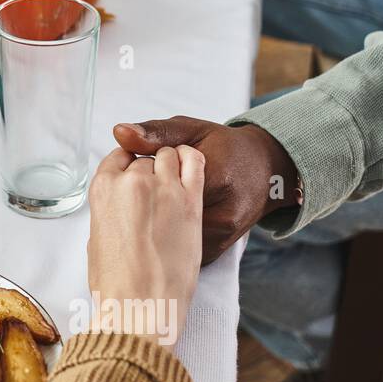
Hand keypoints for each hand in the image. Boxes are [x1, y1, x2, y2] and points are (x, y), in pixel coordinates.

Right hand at [86, 146, 204, 345]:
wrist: (142, 306)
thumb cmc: (116, 282)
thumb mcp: (96, 240)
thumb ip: (107, 212)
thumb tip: (116, 207)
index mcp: (102, 189)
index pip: (117, 157)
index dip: (126, 165)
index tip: (132, 175)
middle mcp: (131, 181)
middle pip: (144, 159)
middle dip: (149, 171)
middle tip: (155, 195)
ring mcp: (163, 187)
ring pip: (168, 156)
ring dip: (170, 165)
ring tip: (174, 186)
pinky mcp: (191, 199)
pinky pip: (194, 160)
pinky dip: (191, 157)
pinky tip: (191, 165)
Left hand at [113, 117, 298, 266]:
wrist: (263, 172)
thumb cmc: (223, 147)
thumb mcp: (191, 131)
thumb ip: (156, 133)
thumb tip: (119, 132)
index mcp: (217, 177)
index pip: (157, 184)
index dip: (140, 178)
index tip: (140, 170)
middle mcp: (223, 212)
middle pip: (162, 213)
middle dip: (144, 202)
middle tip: (144, 191)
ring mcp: (220, 235)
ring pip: (167, 234)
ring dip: (152, 222)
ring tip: (153, 205)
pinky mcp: (215, 250)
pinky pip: (177, 248)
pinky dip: (164, 236)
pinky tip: (161, 223)